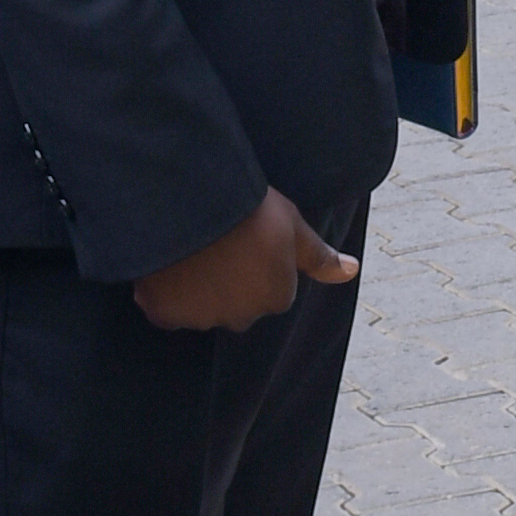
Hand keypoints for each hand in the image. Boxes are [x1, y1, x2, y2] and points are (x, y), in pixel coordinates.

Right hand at [133, 191, 360, 332]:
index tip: (245, 238)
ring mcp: (201, 318)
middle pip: (235, 303)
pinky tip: (166, 262)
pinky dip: (164, 292)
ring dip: (195, 287)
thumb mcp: (292, 225)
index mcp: (276, 298)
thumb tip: (352, 271)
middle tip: (216, 242)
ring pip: (199, 308)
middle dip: (227, 281)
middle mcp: (241, 318)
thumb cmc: (248, 207)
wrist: (192, 197)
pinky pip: (165, 308)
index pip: (270, 289)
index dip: (256, 262)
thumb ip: (320, 257)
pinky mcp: (163, 313)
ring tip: (190, 247)